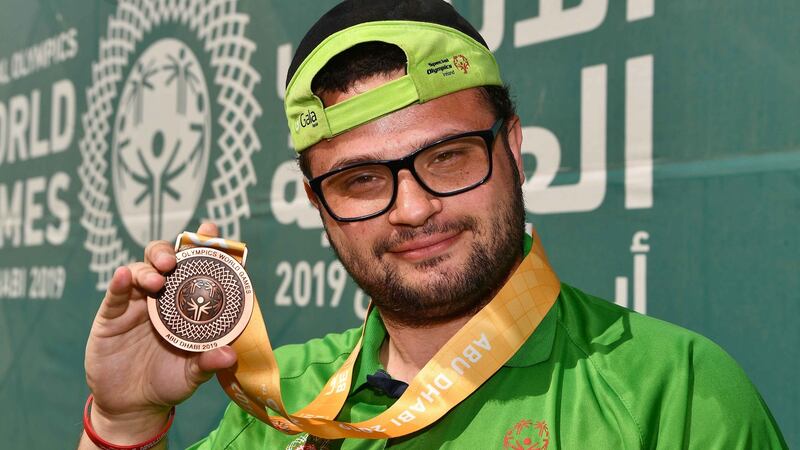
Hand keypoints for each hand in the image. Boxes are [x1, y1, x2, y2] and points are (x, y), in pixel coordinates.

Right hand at [82, 223, 236, 445]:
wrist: (132, 407)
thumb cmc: (168, 382)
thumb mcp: (192, 374)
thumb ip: (208, 363)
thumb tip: (229, 355)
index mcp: (187, 304)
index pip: (197, 268)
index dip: (204, 247)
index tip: (211, 230)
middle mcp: (163, 297)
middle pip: (166, 260)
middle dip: (171, 251)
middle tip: (175, 261)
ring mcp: (136, 304)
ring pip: (140, 271)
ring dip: (148, 268)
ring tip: (156, 277)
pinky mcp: (111, 316)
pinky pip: (115, 294)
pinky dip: (119, 282)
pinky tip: (122, 276)